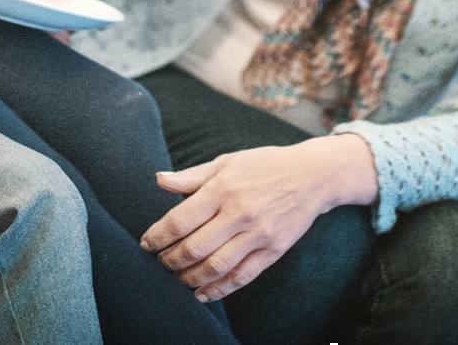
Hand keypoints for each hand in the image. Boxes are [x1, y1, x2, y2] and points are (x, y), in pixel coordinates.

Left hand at [140, 135, 376, 301]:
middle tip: (158, 263)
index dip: (158, 236)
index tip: (146, 244)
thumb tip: (159, 180)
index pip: (180, 219)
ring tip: (176, 278)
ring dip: (190, 278)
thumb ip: (191, 176)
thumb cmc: (263, 166)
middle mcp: (239, 213)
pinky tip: (202, 293)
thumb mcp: (226, 163)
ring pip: (215, 266)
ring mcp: (258, 235)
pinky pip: (241, 277)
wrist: (311, 176)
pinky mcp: (273, 251)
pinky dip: (219, 290)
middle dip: (169, 260)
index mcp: (223, 188)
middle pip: (194, 247)